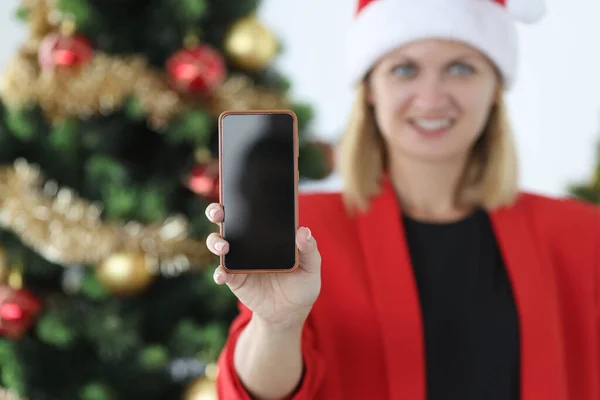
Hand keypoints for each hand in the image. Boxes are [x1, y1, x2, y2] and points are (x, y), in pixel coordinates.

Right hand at [205, 203, 321, 329]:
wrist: (290, 313)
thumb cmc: (302, 285)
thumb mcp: (312, 267)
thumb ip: (310, 249)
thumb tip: (303, 231)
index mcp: (268, 232)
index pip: (252, 209)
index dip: (243, 196)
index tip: (240, 187)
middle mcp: (248, 240)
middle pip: (227, 220)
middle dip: (217, 211)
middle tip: (219, 212)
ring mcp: (238, 258)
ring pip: (218, 242)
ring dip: (215, 241)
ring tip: (223, 246)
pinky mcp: (233, 278)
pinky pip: (221, 272)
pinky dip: (219, 273)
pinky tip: (223, 275)